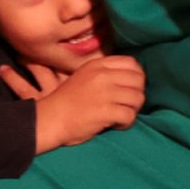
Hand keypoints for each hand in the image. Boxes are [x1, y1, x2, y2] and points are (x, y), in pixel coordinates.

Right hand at [3, 55, 144, 151]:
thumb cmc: (67, 101)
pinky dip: (127, 123)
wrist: (50, 119)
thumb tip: (131, 79)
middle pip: (139, 80)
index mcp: (98, 65)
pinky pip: (130, 115)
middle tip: (127, 105)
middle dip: (137, 94)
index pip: (132, 63)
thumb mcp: (84, 77)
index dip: (137, 77)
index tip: (129, 89)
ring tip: (121, 116)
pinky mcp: (106, 111)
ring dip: (133, 110)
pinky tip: (116, 125)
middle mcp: (103, 76)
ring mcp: (105, 93)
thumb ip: (104, 74)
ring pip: (138, 98)